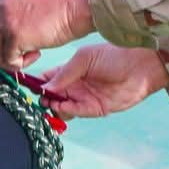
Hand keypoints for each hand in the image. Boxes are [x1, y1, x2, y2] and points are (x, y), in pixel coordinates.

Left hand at [0, 0, 96, 71]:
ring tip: (24, 55)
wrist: (79, 4)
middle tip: (9, 52)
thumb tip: (2, 30)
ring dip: (5, 59)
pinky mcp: (16, 36)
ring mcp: (6, 20)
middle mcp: (0, 6)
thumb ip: (11, 11)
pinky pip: (7, 60)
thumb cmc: (62, 4)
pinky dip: (20, 64)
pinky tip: (35, 54)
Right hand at [39, 44, 167, 118]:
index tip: (28, 86)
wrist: (140, 66)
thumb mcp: (84, 58)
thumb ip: (64, 73)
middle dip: (44, 98)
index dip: (38, 83)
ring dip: (54, 107)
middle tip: (40, 97)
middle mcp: (75, 86)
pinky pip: (77, 112)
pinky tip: (62, 105)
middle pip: (52, 96)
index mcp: (70, 70)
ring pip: (62, 108)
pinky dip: (67, 111)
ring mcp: (85, 98)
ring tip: (51, 102)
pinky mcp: (95, 109)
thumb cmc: (113, 56)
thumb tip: (45, 87)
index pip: (48, 79)